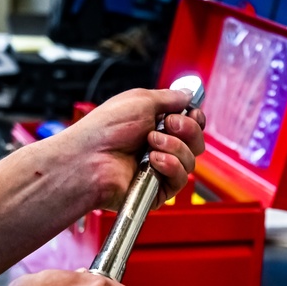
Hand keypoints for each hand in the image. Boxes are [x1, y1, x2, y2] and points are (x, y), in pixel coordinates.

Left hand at [59, 87, 206, 210]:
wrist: (90, 157)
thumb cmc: (105, 129)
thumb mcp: (140, 100)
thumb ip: (169, 97)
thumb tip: (187, 95)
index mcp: (156, 126)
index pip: (191, 125)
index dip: (195, 120)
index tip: (190, 113)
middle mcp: (159, 148)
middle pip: (196, 143)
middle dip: (187, 130)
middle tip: (168, 125)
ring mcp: (159, 170)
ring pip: (190, 160)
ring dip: (174, 147)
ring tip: (150, 143)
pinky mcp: (158, 190)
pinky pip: (181, 179)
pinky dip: (170, 165)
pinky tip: (153, 161)